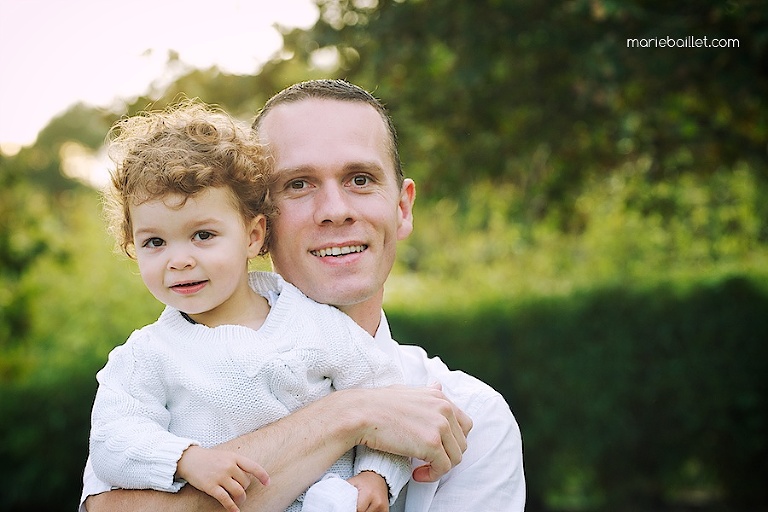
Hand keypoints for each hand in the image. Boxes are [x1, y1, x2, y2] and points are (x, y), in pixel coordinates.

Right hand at [176, 445, 269, 511]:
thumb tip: (251, 476)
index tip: (267, 483)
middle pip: (245, 482)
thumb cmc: (210, 458)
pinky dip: (232, 507)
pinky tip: (235, 511)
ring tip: (239, 501)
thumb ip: (238, 464)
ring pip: (238, 492)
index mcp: (234, 457)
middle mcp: (229, 466)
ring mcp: (220, 476)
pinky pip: (225, 499)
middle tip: (240, 490)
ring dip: (241, 499)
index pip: (253, 467)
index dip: (262, 476)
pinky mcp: (211, 486)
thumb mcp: (226, 455)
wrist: (190, 459)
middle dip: (245, 488)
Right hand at [348, 383, 471, 481]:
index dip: (453, 440)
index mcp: (439, 397)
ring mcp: (440, 426)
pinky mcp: (431, 444)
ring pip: (455, 457)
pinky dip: (432, 475)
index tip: (436, 448)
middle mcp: (444, 409)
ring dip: (439, 467)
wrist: (360, 413)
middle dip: (446, 455)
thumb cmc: (377, 404)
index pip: (464, 424)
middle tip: (426, 461)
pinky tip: (416, 474)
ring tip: (421, 468)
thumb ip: (427, 392)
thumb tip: (438, 385)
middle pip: (461, 443)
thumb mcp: (407, 391)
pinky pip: (443, 468)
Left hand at [348, 471, 388, 511]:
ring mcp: (382, 507)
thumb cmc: (363, 481)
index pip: (358, 510)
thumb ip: (344, 491)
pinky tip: (367, 508)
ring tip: (362, 506)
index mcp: (368, 494)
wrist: (378, 477)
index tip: (348, 507)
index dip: (351, 509)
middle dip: (357, 511)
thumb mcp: (352, 482)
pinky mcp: (385, 510)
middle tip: (353, 506)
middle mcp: (377, 502)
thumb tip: (336, 501)